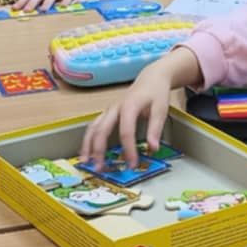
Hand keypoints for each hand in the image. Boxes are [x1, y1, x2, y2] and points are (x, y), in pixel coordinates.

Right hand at [79, 48, 197, 168]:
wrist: (150, 78)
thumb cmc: (156, 93)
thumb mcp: (160, 110)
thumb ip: (155, 129)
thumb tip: (152, 149)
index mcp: (129, 106)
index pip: (126, 131)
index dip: (128, 149)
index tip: (132, 164)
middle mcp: (114, 108)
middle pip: (102, 129)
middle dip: (98, 149)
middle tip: (100, 168)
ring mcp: (108, 110)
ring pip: (93, 127)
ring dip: (88, 145)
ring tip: (86, 162)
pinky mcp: (106, 113)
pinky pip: (94, 126)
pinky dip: (88, 140)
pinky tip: (87, 152)